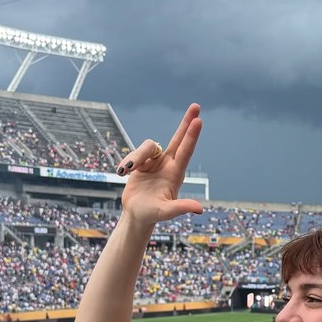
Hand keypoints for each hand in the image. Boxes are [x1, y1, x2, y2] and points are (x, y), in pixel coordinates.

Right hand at [116, 103, 204, 226]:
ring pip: (147, 146)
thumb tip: (200, 209)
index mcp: (176, 173)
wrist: (136, 215)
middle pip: (179, 138)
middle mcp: (168, 164)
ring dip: (135, 157)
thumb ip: (181, 208)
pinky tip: (122, 174)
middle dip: (186, 122)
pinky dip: (127, 161)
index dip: (191, 136)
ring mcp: (155, 162)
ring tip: (126, 172)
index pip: (185, 151)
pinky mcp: (142, 162)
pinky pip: (134, 153)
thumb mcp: (165, 212)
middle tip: (196, 106)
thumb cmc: (152, 215)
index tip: (198, 121)